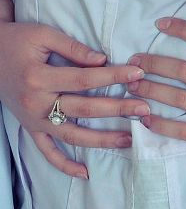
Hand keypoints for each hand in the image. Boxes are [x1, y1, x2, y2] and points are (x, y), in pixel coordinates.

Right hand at [0, 21, 148, 178]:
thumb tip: (102, 60)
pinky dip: (64, 166)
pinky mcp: (30, 128)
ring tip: (129, 140)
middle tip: (145, 109)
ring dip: (101, 140)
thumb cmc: (18, 41)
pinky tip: (85, 173)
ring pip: (72, 136)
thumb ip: (73, 47)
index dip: (113, 76)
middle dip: (117, 109)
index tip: (137, 73)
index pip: (84, 79)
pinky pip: (47, 152)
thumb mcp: (43, 35)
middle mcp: (36, 103)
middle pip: (84, 109)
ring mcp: (33, 120)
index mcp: (39, 77)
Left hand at [127, 17, 185, 186]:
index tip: (162, 23)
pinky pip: (185, 131)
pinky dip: (162, 125)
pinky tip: (145, 121)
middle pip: (184, 69)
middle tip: (133, 62)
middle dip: (155, 63)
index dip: (184, 29)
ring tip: (131, 88)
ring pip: (179, 98)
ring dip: (151, 91)